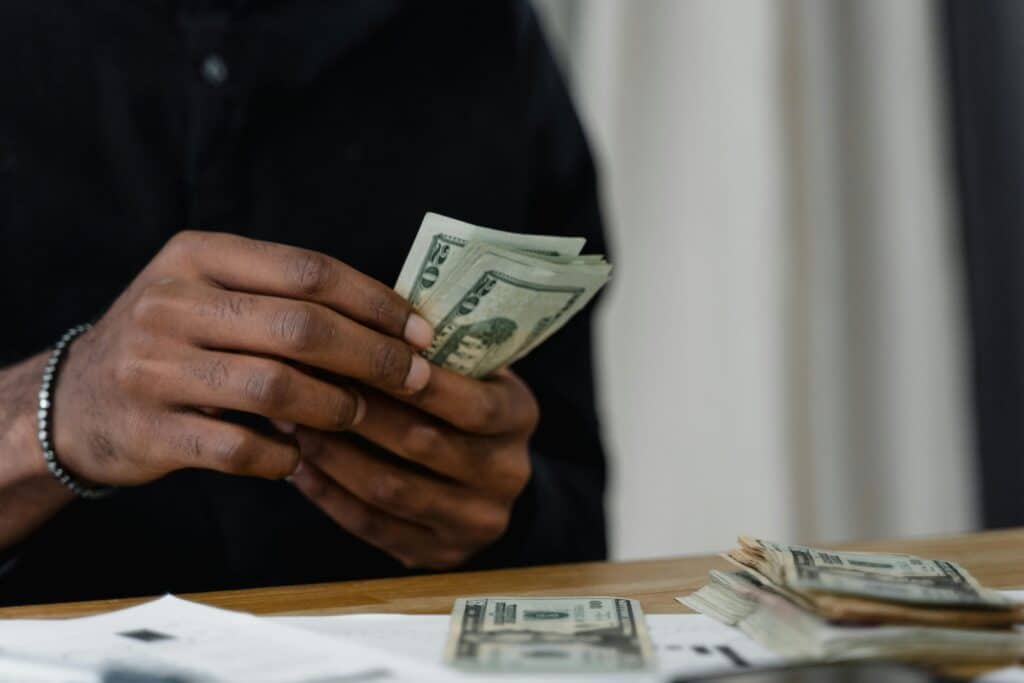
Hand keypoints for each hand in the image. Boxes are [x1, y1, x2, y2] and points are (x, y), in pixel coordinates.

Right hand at [52, 230, 433, 485]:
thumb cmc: (174, 340)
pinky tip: (299, 457)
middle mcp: (172, 303)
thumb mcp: (212, 292)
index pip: (308, 269)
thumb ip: (283, 296)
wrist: (77, 399)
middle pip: (300, 327)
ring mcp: (155, 368)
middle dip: (373, 356)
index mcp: (198, 256)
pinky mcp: (151, 430)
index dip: (375, 302)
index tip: (421, 330)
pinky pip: (240, 450)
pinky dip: (282, 458)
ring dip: (333, 407)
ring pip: (274, 387)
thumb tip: (393, 323)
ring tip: (358, 415)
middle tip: (415, 379)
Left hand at [289, 367, 537, 569]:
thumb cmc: (466, 404)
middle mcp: (505, 474)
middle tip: (303, 381)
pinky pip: (372, 525)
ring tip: (292, 421)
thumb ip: (437, 354)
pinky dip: (329, 494)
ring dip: (333, 453)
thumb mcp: (474, 371)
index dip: (413, 383)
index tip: (354, 352)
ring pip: (390, 489)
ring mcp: (474, 521)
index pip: (471, 404)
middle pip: (422, 445)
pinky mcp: (437, 555)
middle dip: (357, 411)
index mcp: (519, 418)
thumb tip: (355, 324)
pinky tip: (299, 466)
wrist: (492, 482)